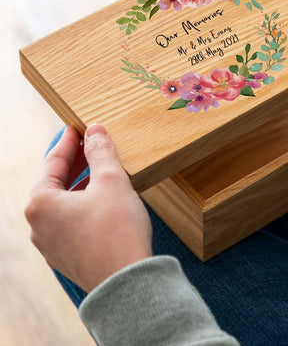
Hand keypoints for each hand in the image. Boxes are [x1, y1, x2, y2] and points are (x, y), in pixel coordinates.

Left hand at [25, 124, 152, 292]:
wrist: (126, 282)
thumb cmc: (116, 229)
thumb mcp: (111, 180)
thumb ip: (101, 151)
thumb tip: (95, 131)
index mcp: (40, 203)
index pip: (52, 162)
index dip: (68, 142)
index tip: (78, 128)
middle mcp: (38, 225)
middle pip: (54, 183)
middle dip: (73, 162)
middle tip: (90, 145)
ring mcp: (50, 244)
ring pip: (62, 203)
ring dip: (79, 184)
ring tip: (100, 171)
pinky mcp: (67, 256)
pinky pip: (70, 221)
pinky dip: (82, 204)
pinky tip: (102, 200)